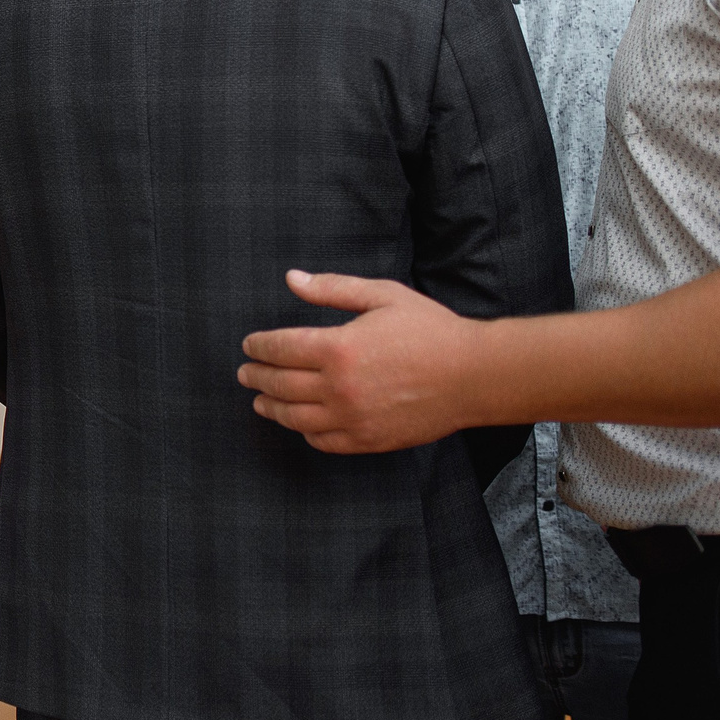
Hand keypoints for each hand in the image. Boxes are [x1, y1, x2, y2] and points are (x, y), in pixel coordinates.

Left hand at [237, 271, 480, 453]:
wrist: (474, 376)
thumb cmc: (431, 330)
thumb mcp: (382, 296)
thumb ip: (333, 289)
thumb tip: (291, 279)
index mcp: (338, 348)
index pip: (280, 348)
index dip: (259, 346)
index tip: (248, 345)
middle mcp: (339, 387)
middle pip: (280, 384)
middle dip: (256, 376)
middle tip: (244, 372)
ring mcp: (353, 418)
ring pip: (295, 418)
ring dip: (271, 408)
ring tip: (259, 401)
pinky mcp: (369, 440)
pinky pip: (324, 441)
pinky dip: (304, 432)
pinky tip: (299, 422)